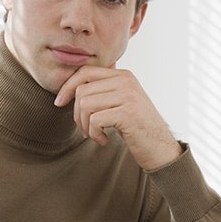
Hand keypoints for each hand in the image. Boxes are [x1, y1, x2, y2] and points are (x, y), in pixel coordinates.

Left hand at [54, 66, 182, 169]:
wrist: (161, 149)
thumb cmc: (137, 129)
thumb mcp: (120, 104)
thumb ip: (103, 91)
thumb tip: (73, 83)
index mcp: (123, 76)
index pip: (85, 71)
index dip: (67, 86)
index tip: (59, 103)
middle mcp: (126, 81)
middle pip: (82, 90)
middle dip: (77, 114)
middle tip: (86, 130)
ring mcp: (128, 96)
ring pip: (85, 104)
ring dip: (85, 125)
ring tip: (95, 135)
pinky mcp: (128, 113)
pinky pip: (95, 120)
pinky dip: (94, 134)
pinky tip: (104, 140)